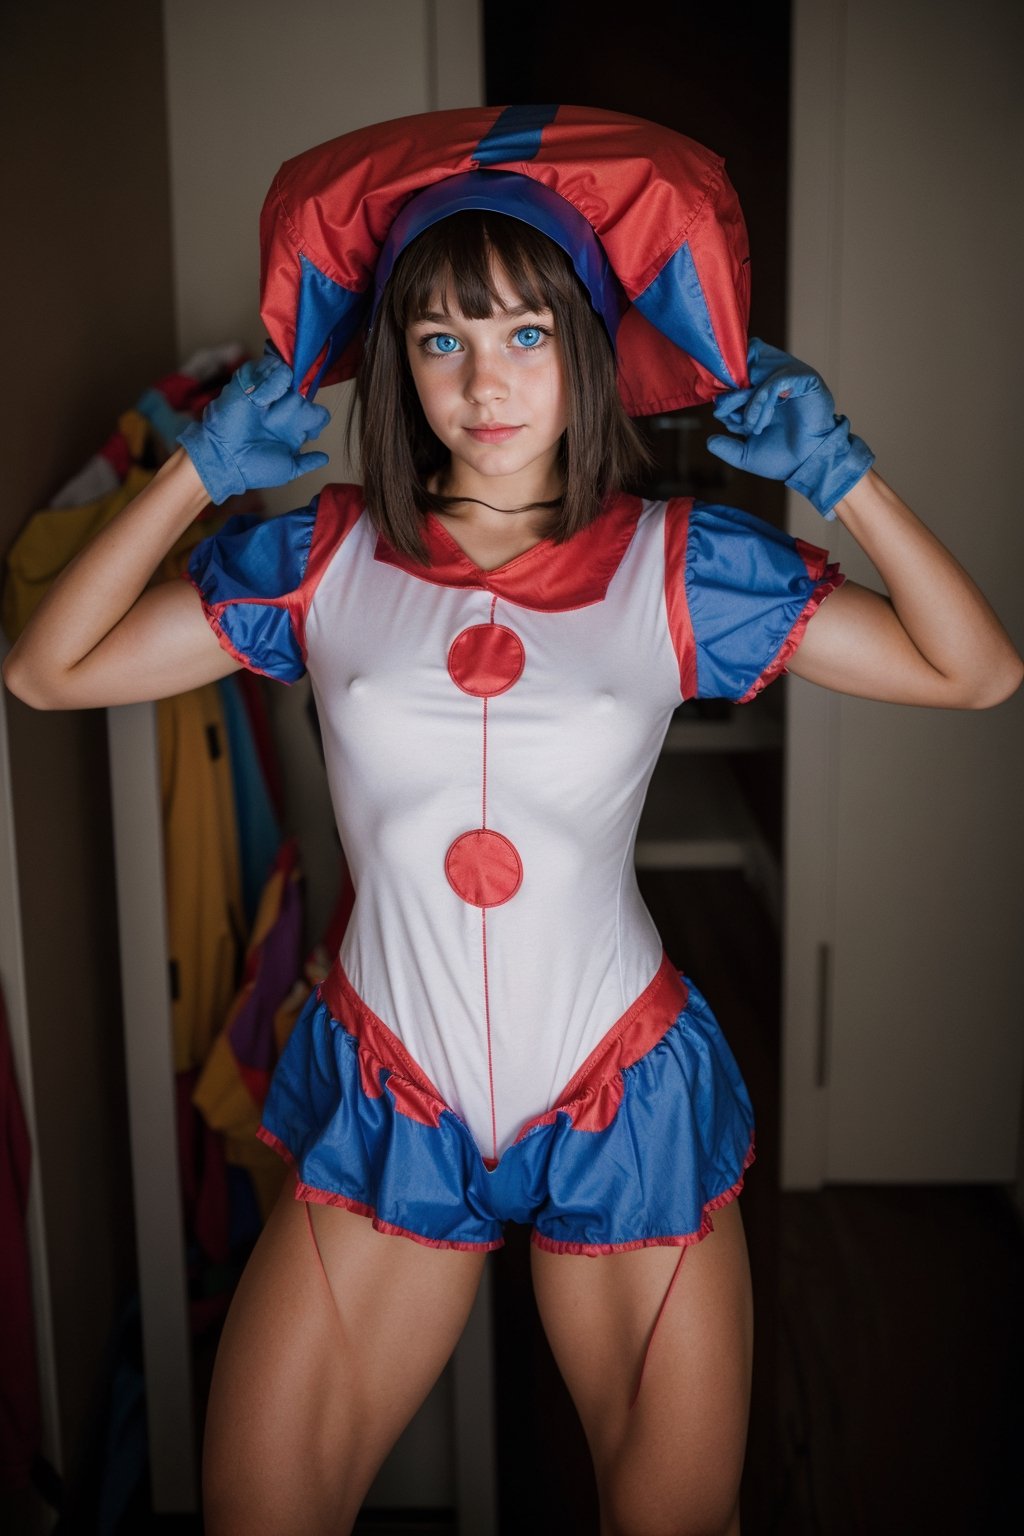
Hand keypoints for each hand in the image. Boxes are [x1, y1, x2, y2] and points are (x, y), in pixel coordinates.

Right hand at [177, 348, 329, 504]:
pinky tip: (260, 400)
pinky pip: (268, 367)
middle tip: (279, 422)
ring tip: (269, 409)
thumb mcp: (287, 469)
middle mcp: (282, 409)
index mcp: (292, 427)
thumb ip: (306, 463)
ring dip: (283, 392)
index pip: (316, 412)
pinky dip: (268, 380)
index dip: (317, 417)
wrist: (226, 457)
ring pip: (288, 376)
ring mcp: (268, 393)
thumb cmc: (254, 468)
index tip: (308, 429)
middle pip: (304, 394)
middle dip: (298, 406)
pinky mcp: (250, 380)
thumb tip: (325, 458)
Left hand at [707, 339, 873, 516]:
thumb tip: (709, 441)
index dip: (725, 395)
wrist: (809, 465)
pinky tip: (763, 421)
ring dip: (747, 400)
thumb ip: (727, 449)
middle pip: (744, 367)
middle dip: (731, 394)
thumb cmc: (783, 459)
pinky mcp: (806, 379)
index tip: (723, 415)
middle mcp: (775, 381)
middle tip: (729, 416)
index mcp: (762, 393)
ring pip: (758, 371)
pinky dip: (763, 400)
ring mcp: (790, 378)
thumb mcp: (747, 455)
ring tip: (750, 425)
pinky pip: (776, 380)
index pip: (736, 378)